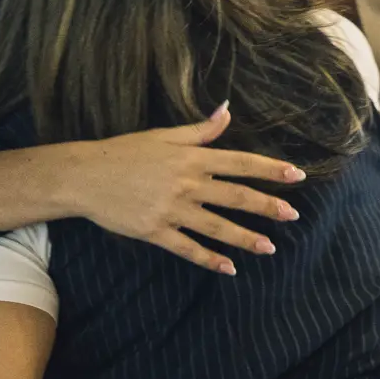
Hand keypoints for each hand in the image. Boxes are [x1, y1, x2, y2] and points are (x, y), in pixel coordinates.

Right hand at [0, 104, 307, 273]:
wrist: (83, 177)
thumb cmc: (124, 153)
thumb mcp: (164, 136)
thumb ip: (200, 130)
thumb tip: (227, 111)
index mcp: (191, 159)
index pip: (240, 163)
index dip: (270, 169)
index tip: (296, 175)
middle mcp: (186, 184)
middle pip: (235, 196)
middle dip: (267, 206)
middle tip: (293, 214)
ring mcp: (171, 210)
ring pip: (217, 226)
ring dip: (245, 237)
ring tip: (270, 246)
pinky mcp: (154, 231)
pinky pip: (188, 248)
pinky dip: (209, 259)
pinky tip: (229, 267)